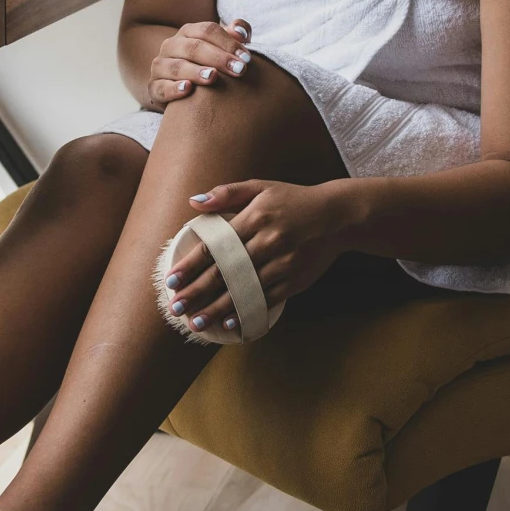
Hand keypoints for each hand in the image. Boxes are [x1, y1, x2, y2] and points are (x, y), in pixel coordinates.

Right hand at [147, 18, 252, 109]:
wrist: (180, 90)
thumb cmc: (207, 65)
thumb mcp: (220, 48)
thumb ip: (233, 37)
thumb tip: (241, 32)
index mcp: (188, 32)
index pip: (207, 31)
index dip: (228, 43)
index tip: (247, 59)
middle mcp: (171, 46)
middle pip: (193, 47)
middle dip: (218, 58)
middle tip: (239, 70)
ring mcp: (160, 66)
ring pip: (176, 66)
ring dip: (196, 71)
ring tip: (213, 77)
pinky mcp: (154, 87)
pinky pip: (161, 87)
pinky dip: (173, 88)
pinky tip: (188, 89)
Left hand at [163, 178, 353, 331]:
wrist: (338, 216)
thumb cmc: (293, 200)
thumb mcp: (261, 187)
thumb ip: (226, 193)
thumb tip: (193, 203)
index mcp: (255, 218)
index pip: (215, 246)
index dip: (191, 265)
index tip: (171, 280)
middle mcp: (268, 241)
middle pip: (225, 273)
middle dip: (197, 293)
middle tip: (175, 308)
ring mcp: (283, 263)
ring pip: (244, 291)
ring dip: (217, 309)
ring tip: (196, 323)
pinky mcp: (296, 279)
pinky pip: (266, 299)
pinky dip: (247, 311)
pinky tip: (229, 322)